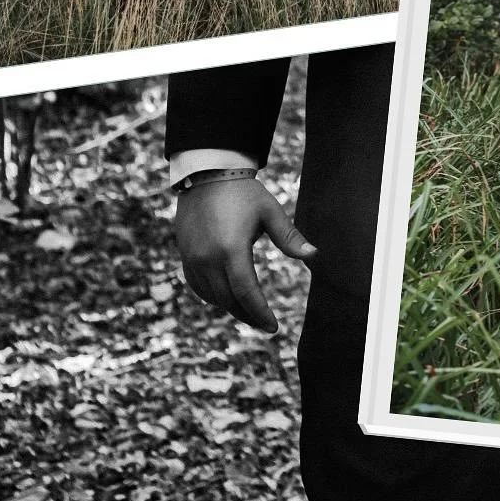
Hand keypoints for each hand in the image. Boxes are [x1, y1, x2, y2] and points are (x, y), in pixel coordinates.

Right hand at [174, 178, 315, 332]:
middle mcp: (209, 259)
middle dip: (248, 316)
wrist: (207, 174)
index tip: (274, 326)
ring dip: (231, 307)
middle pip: (229, 301)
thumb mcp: (269, 211)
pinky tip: (226, 297)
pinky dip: (213, 296)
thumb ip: (289, 237)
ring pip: (213, 297)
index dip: (261, 313)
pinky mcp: (185, 255)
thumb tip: (314, 255)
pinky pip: (198, 286)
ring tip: (249, 311)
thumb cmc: (242, 191)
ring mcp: (194, 259)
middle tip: (264, 324)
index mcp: (231, 250)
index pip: (247, 294)